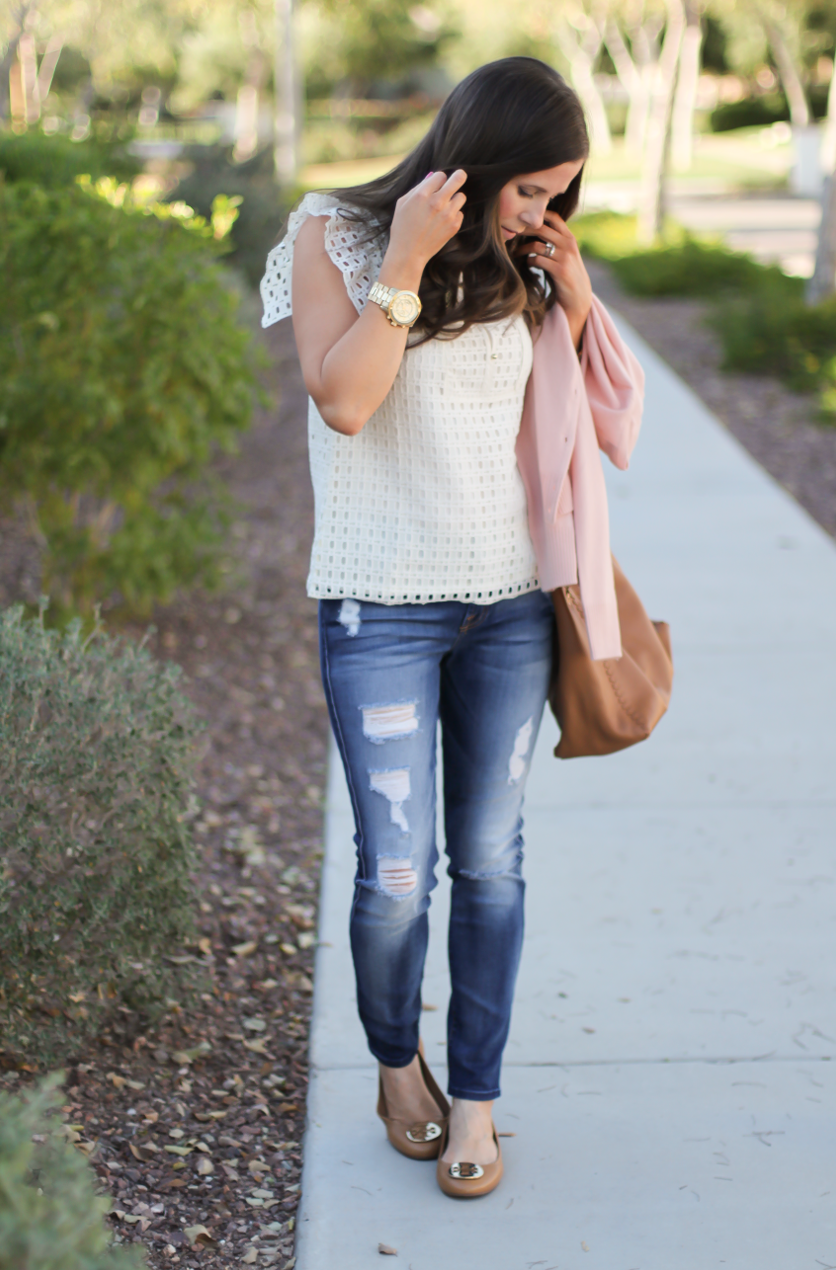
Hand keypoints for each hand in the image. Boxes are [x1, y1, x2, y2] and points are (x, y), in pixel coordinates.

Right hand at [386, 169, 467, 272]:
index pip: (441, 175)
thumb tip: (432, 177)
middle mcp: (437, 202)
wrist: (408, 254)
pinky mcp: (454, 226)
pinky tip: (443, 222)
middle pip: (458, 178)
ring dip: (454, 199)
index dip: (439, 180)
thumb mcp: (402, 204)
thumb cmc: (402, 228)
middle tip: (459, 177)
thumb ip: (417, 188)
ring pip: (461, 196)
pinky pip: (460, 213)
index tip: (437, 186)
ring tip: (444, 207)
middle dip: (459, 176)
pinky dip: (454, 215)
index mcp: (422, 195)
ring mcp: (447, 215)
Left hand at [520, 211, 591, 348]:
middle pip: (541, 228)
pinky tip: (527, 264)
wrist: (579, 297)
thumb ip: (555, 242)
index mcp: (570, 238)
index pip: (554, 218)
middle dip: (524, 230)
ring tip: (515, 253)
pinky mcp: (559, 270)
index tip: (524, 219)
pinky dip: (529, 262)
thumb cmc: (568, 275)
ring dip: (522, 249)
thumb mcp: (566, 255)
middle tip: (512, 234)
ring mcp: (564, 257)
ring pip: (536, 246)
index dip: (538, 215)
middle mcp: (568, 245)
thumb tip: (534, 231)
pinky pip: (537, 260)